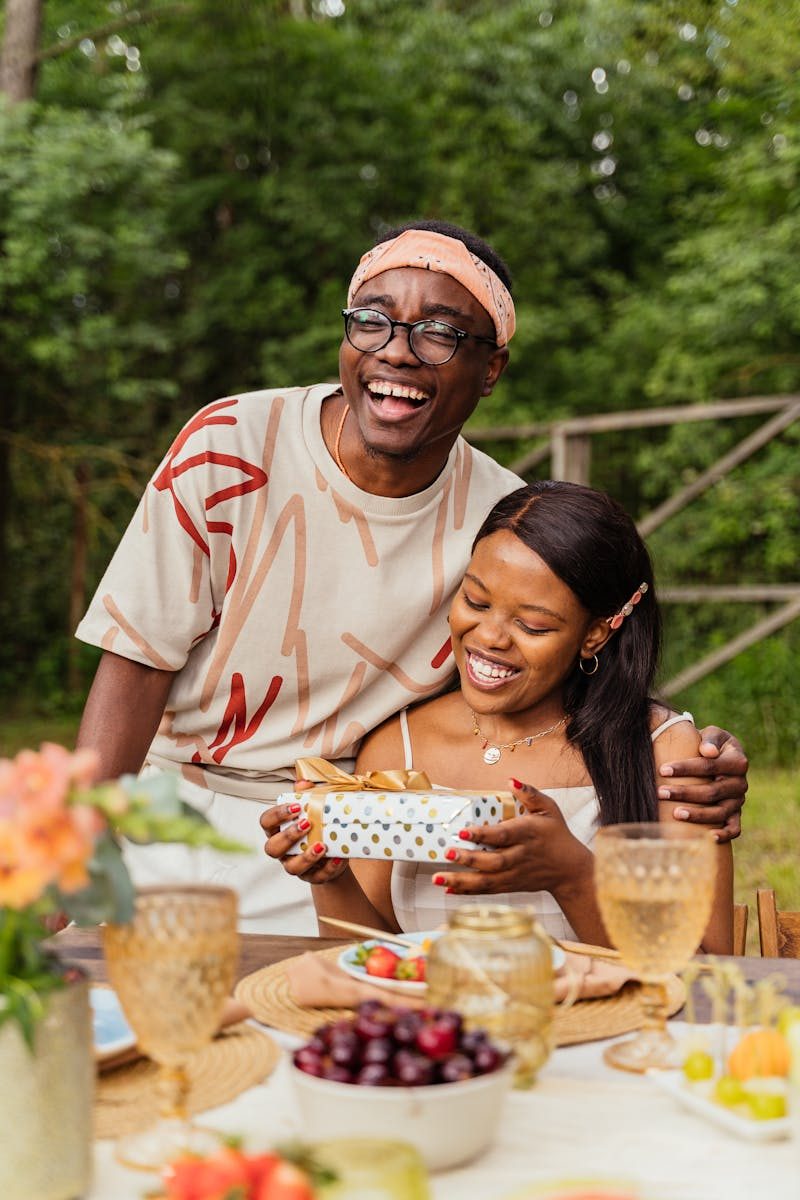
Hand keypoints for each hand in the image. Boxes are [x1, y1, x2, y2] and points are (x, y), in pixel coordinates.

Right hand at [260, 801, 348, 883]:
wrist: (335, 852)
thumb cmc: (318, 826)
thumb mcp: (314, 809)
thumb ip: (306, 795)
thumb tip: (303, 782)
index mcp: (278, 830)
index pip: (266, 822)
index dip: (276, 815)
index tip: (296, 807)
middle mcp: (282, 850)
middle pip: (272, 848)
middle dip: (288, 836)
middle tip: (307, 824)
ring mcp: (295, 865)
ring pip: (292, 868)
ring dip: (306, 857)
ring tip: (322, 845)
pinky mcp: (313, 877)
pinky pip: (318, 876)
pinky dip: (328, 867)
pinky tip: (338, 857)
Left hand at [430, 778, 591, 899]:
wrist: (569, 870)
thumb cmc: (557, 834)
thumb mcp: (549, 809)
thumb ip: (530, 794)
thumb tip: (510, 780)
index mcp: (528, 834)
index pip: (504, 835)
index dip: (483, 834)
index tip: (463, 831)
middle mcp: (520, 857)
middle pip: (494, 861)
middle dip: (469, 859)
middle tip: (447, 852)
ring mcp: (515, 875)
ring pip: (487, 881)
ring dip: (460, 880)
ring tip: (437, 877)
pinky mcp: (511, 886)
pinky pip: (487, 891)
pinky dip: (467, 891)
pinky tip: (448, 888)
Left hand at [658, 725, 747, 842]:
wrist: (721, 756)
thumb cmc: (712, 744)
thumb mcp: (714, 734)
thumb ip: (710, 739)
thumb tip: (707, 751)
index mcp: (737, 761)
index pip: (710, 766)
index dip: (686, 768)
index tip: (663, 770)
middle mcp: (740, 783)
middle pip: (712, 791)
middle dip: (685, 792)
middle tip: (661, 792)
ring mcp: (739, 801)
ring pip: (720, 812)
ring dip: (697, 815)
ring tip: (675, 813)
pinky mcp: (736, 814)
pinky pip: (734, 828)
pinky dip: (725, 835)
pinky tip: (709, 837)